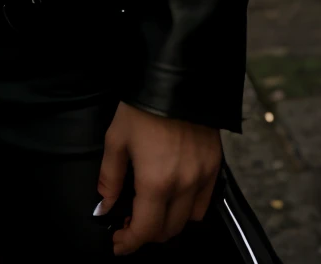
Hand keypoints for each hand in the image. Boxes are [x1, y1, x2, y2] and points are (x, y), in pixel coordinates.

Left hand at [95, 102, 221, 255]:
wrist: (178, 78)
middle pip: (168, 230)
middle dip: (147, 232)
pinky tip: (175, 194)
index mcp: (156, 182)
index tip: (118, 242)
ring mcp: (203, 177)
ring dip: (169, 222)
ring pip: (189, 220)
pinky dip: (190, 207)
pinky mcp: (216, 166)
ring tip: (153, 207)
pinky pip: (205, 202)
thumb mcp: (117, 138)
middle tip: (131, 221)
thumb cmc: (142, 106)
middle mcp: (183, 186)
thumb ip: (111, 178)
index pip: (145, 231)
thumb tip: (105, 206)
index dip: (129, 242)